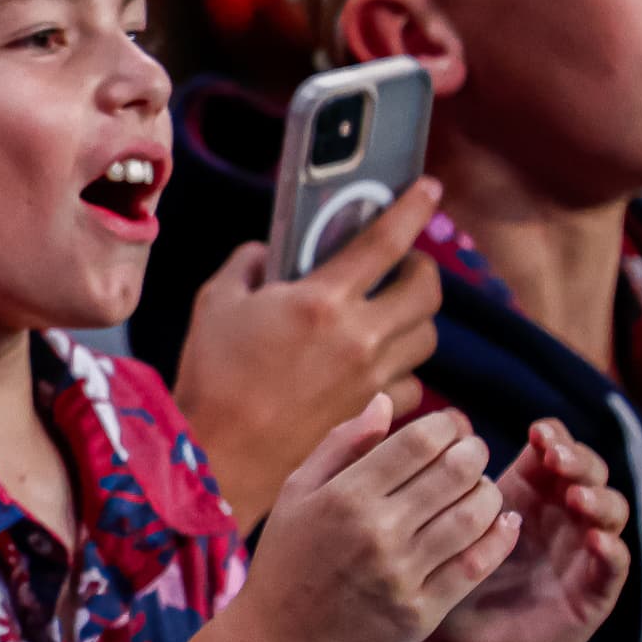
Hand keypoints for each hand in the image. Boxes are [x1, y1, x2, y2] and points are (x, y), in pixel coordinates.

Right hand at [171, 176, 442, 519]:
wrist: (221, 453)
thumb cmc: (211, 376)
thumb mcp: (215, 303)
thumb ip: (247, 264)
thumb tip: (268, 251)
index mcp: (321, 299)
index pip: (386, 240)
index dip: (414, 207)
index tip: (429, 189)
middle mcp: (359, 336)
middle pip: (427, 290)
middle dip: (422, 270)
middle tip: (402, 268)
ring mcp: (373, 377)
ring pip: (428, 337)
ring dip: (414, 319)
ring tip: (387, 316)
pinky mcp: (374, 411)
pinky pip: (413, 383)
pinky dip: (401, 369)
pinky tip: (374, 366)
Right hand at [234, 398, 518, 641]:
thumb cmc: (286, 563)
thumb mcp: (296, 494)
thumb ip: (341, 445)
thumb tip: (385, 401)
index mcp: (343, 496)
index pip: (419, 442)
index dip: (448, 427)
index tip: (452, 429)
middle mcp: (375, 531)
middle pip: (454, 472)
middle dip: (474, 453)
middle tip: (474, 454)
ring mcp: (401, 574)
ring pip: (475, 515)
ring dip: (490, 493)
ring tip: (483, 489)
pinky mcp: (421, 612)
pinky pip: (476, 565)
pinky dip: (500, 538)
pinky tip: (503, 524)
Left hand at [413, 419, 628, 641]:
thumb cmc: (427, 578)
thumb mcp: (418, 519)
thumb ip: (406, 464)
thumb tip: (388, 400)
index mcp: (524, 492)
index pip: (554, 450)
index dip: (553, 437)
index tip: (537, 432)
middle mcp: (558, 517)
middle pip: (588, 472)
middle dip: (577, 459)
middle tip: (555, 457)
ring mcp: (577, 554)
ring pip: (611, 511)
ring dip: (598, 497)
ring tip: (573, 495)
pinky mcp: (588, 596)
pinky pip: (613, 570)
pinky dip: (612, 552)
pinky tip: (596, 541)